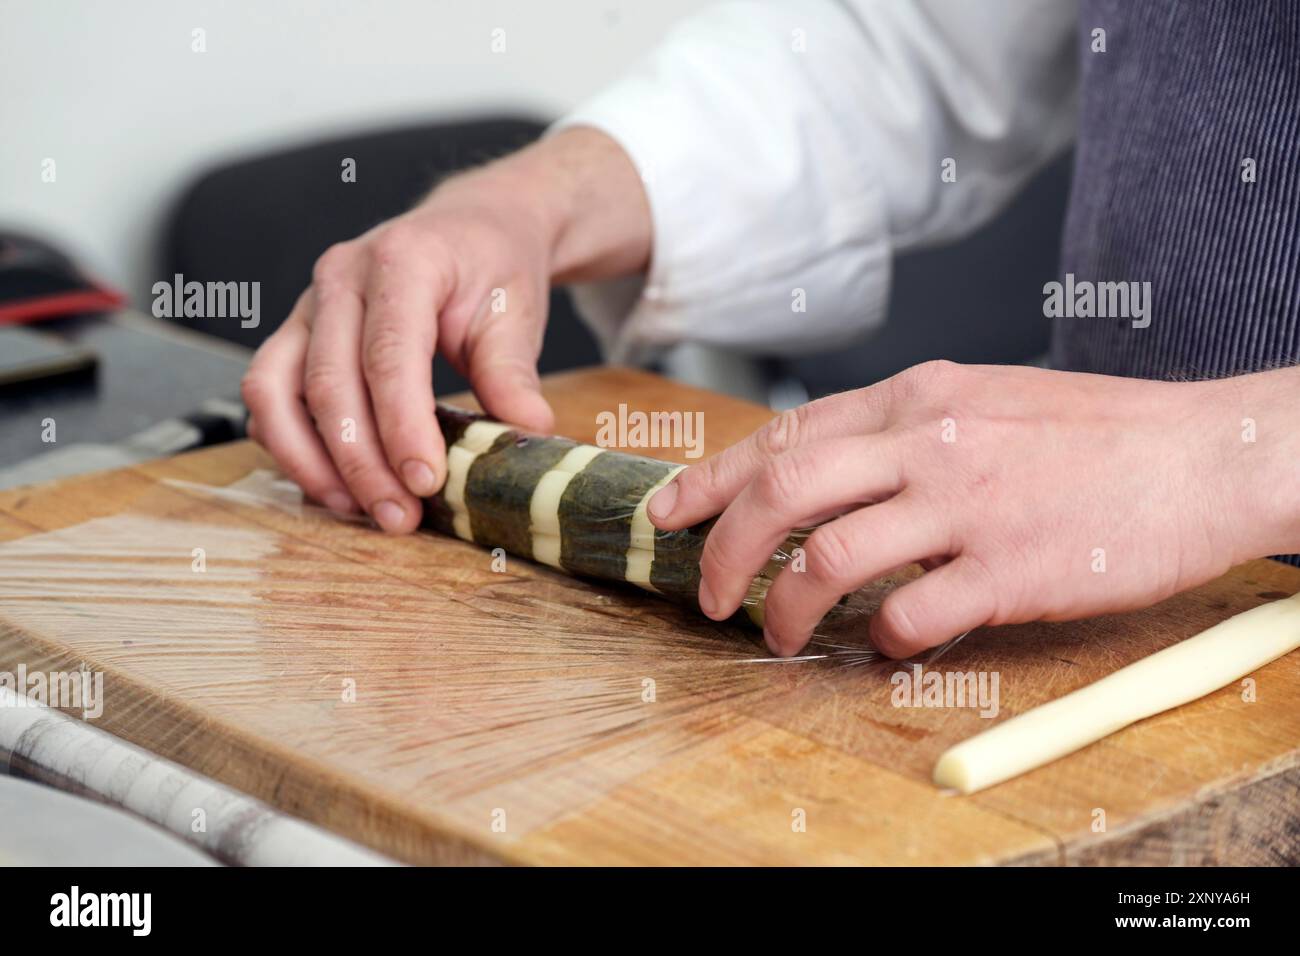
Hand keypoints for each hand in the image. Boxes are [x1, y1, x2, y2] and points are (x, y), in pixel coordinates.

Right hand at [242, 127, 649, 530]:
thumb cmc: (493, 268)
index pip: (389, 355)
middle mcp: (341, 276)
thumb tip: (525, 434)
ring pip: (276, 390)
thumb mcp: (516, 313)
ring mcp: (309, 303)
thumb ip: (513, 374)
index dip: (401, 427)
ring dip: (309, 460)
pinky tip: (331, 484)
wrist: (473, 227)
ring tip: (357, 509)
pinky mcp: (295, 333)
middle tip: (397, 516)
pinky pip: (269, 394)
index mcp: (402, 261)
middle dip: (359, 460)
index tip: (425, 482)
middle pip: (328, 381)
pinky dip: (290, 444)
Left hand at [649, 361, 1298, 657]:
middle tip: (707, 596)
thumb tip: (826, 473)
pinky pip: (911, 614)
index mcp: (916, 397)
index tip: (668, 512)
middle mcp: (927, 441)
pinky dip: (881, 640)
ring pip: (828, 557)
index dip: (711, 478)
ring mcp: (967, 504)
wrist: (1205, 453)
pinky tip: (887, 645)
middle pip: (782, 491)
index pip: (783, 435)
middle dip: (722, 550)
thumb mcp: (983, 398)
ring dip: (785, 608)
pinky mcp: (1009, 568)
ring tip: (779, 636)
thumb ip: (903, 429)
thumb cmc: (1096, 432)